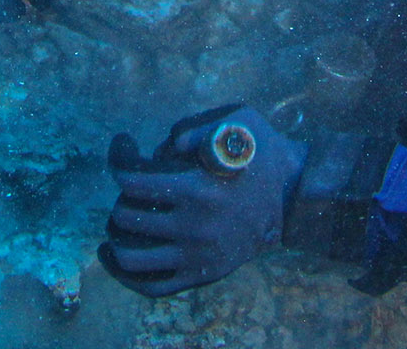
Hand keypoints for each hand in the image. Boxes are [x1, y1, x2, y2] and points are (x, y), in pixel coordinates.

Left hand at [99, 106, 306, 297]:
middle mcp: (193, 227)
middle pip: (127, 217)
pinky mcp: (203, 274)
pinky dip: (124, 273)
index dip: (119, 160)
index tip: (124, 147)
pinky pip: (152, 285)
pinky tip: (113, 254)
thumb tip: (166, 145)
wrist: (293, 197)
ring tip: (119, 219)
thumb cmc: (261, 152)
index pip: (132, 183)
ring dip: (117, 235)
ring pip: (132, 257)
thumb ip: (195, 128)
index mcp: (197, 189)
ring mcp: (197, 256)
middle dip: (121, 197)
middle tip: (130, 187)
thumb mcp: (236, 121)